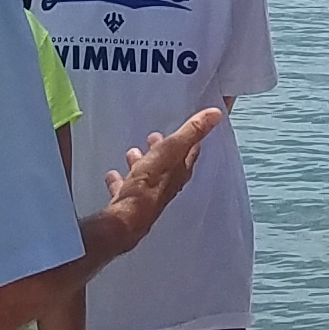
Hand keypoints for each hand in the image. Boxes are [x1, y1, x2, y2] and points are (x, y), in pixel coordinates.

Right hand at [98, 107, 223, 249]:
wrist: (127, 215)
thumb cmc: (151, 182)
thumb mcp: (173, 149)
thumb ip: (192, 131)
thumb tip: (216, 113)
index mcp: (179, 171)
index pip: (190, 152)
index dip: (189, 139)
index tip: (185, 128)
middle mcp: (166, 185)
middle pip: (166, 164)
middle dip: (160, 149)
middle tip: (153, 137)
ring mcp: (147, 195)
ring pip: (145, 175)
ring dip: (140, 162)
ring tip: (132, 152)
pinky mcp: (129, 202)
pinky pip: (124, 187)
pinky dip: (120, 180)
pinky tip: (112, 174)